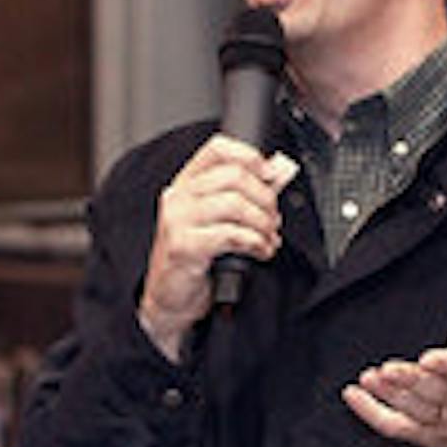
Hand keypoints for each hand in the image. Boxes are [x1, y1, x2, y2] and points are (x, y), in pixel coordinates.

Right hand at [140, 136, 297, 360]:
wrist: (171, 298)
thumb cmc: (196, 258)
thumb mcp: (217, 220)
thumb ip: (243, 196)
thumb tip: (275, 175)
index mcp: (186, 183)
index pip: (218, 148)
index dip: (250, 156)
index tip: (269, 175)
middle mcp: (178, 196)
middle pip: (234, 176)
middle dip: (265, 198)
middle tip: (274, 219)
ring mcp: (178, 220)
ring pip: (235, 204)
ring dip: (263, 223)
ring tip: (268, 238)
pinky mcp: (183, 246)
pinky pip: (230, 235)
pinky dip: (255, 243)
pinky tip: (260, 251)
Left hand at [344, 255, 446, 446]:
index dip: (446, 366)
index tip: (429, 359)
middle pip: (434, 391)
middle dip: (410, 380)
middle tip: (387, 369)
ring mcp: (444, 422)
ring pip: (414, 409)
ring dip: (390, 394)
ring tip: (371, 378)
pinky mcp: (425, 435)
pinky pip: (395, 427)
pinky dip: (372, 413)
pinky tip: (354, 396)